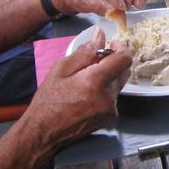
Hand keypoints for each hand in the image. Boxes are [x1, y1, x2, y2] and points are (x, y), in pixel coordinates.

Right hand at [24, 28, 131, 144]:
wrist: (44, 133)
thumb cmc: (48, 101)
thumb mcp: (61, 69)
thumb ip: (84, 51)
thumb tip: (100, 36)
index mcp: (95, 82)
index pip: (124, 59)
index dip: (121, 48)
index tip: (112, 44)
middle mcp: (108, 97)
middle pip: (124, 71)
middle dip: (113, 62)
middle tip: (95, 61)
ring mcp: (110, 110)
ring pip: (118, 84)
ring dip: (108, 78)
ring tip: (86, 82)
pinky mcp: (109, 119)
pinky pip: (113, 98)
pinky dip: (105, 92)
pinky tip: (87, 96)